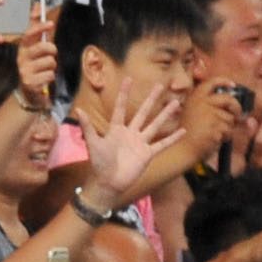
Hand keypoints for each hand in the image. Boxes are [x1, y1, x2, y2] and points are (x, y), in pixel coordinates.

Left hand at [79, 83, 187, 205]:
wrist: (108, 183)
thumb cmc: (98, 163)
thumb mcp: (93, 143)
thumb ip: (87, 126)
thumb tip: (78, 109)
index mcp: (116, 129)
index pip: (121, 107)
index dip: (124, 94)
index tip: (129, 79)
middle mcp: (130, 133)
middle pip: (143, 112)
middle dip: (151, 99)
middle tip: (159, 85)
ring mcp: (140, 143)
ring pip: (155, 125)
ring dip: (165, 114)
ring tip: (176, 103)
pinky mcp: (148, 154)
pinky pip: (162, 144)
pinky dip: (172, 138)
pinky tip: (183, 131)